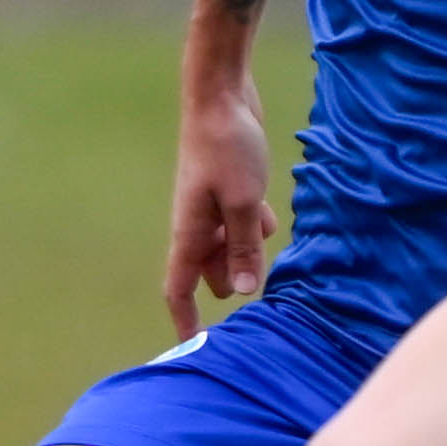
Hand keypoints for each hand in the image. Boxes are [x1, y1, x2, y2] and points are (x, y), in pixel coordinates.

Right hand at [162, 83, 276, 331]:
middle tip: (261, 287)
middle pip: (210, 273)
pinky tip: (267, 212)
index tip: (194, 351)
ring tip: (264, 237)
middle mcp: (195, 224)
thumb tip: (240, 294)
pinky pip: (241, 223)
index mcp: (189, 233)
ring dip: (248, 250)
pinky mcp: (227, 189)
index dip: (185, 322)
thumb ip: (243, 249)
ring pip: (229, 247)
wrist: (221, 94)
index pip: (178, 289)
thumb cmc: (227, 146)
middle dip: (232, 281)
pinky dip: (254, 223)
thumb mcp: (242, 202)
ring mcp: (210, 206)